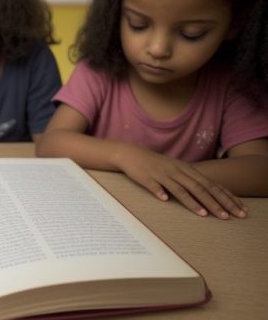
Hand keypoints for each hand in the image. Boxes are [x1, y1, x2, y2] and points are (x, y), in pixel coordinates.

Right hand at [118, 146, 246, 218]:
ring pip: (181, 188)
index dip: (226, 197)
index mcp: (188, 170)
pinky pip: (154, 186)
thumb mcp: (178, 170)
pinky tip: (165, 200)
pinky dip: (160, 192)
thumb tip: (211, 195)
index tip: (239, 209)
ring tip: (205, 214)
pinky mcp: (147, 177)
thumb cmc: (157, 165)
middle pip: (201, 187)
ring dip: (194, 202)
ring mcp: (163, 174)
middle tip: (229, 216)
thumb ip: (192, 181)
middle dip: (216, 202)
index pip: (212, 184)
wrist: (132, 154)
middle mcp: (178, 171)